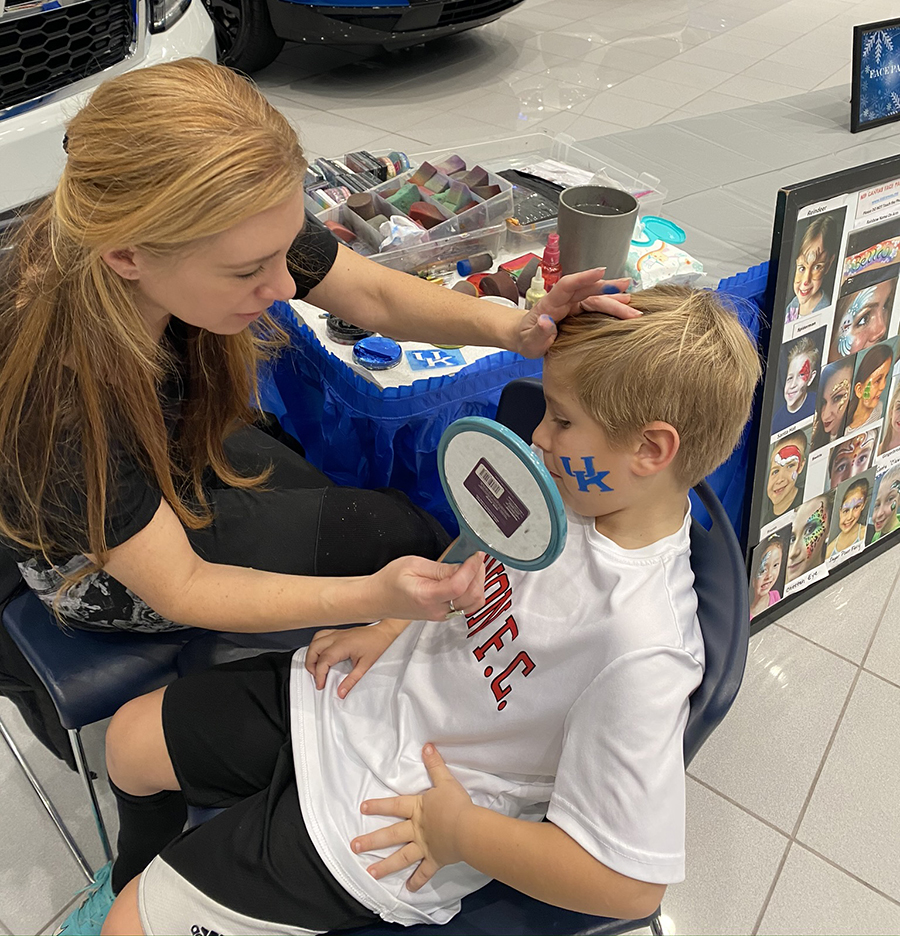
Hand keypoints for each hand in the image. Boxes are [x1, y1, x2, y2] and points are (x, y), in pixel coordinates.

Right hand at [305, 622, 399, 696]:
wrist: (387, 632)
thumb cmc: (379, 645)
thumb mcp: (367, 666)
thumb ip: (352, 680)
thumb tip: (341, 692)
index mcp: (343, 645)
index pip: (323, 660)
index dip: (319, 674)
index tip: (321, 685)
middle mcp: (338, 637)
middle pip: (314, 648)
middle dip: (310, 664)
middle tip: (316, 677)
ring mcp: (338, 633)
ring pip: (316, 640)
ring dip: (312, 653)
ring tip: (317, 667)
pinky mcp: (340, 632)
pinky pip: (322, 636)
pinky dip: (317, 645)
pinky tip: (321, 654)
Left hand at [352, 744, 473, 890]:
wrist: (467, 828)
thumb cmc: (456, 804)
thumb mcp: (446, 781)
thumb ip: (435, 764)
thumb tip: (426, 746)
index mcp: (417, 809)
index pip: (394, 805)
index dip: (378, 806)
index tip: (362, 809)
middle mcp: (416, 830)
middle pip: (390, 835)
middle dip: (371, 841)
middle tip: (354, 847)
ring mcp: (424, 847)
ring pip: (401, 857)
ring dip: (385, 866)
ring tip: (370, 873)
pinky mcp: (436, 860)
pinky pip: (425, 873)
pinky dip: (417, 881)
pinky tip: (408, 890)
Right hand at [371, 551, 484, 622]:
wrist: (378, 599)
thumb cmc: (390, 581)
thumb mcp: (413, 564)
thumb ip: (440, 568)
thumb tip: (463, 566)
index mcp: (427, 596)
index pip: (459, 586)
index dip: (471, 569)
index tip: (476, 555)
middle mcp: (437, 610)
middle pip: (472, 596)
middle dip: (478, 574)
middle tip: (476, 558)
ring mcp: (442, 615)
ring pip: (474, 603)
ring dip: (478, 584)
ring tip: (473, 567)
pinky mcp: (445, 614)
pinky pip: (468, 605)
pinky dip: (473, 591)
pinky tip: (468, 577)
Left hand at [514, 269, 637, 358]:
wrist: (523, 337)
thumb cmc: (526, 338)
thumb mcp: (528, 341)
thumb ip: (538, 332)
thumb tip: (546, 321)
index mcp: (550, 304)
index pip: (567, 285)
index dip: (583, 278)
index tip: (601, 272)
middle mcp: (563, 301)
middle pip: (587, 291)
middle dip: (607, 290)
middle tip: (627, 292)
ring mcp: (571, 306)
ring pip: (594, 297)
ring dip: (613, 296)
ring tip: (631, 298)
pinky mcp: (578, 313)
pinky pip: (595, 306)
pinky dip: (609, 304)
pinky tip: (623, 304)